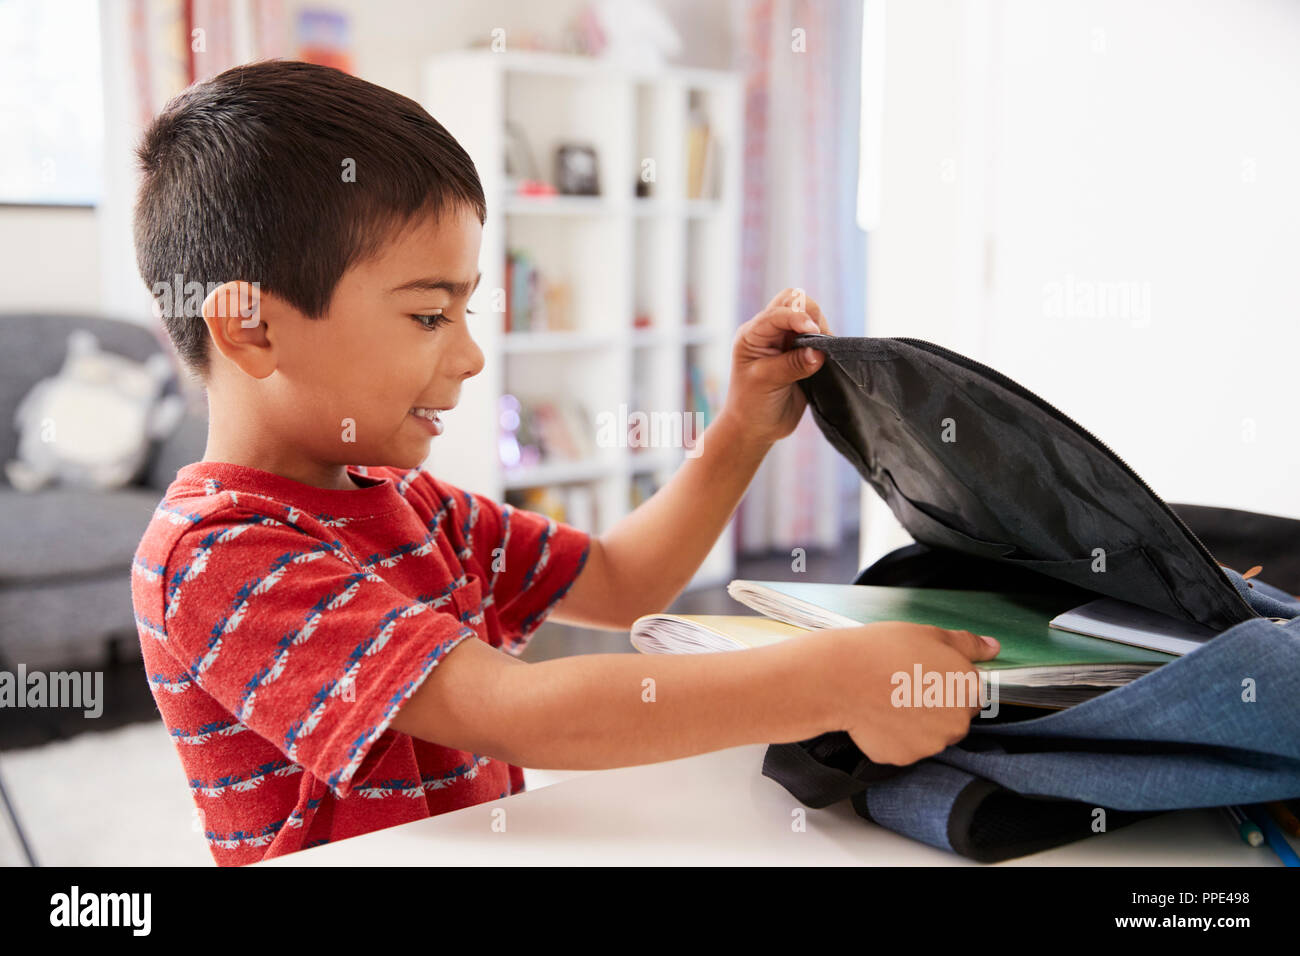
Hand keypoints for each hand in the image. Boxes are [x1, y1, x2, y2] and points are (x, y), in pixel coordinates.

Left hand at [716, 288, 831, 447]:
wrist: (756, 429)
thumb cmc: (752, 405)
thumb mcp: (767, 382)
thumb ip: (792, 365)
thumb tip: (819, 351)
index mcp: (752, 334)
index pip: (778, 311)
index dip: (797, 317)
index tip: (814, 332)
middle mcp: (769, 333)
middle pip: (794, 301)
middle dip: (810, 314)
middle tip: (819, 338)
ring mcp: (786, 342)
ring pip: (809, 316)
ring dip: (820, 328)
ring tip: (821, 353)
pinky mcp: (802, 353)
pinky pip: (818, 336)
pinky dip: (826, 341)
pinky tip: (826, 358)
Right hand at [826, 623, 1001, 765]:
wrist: (840, 678)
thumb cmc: (882, 652)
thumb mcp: (930, 635)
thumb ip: (968, 644)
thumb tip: (993, 647)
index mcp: (969, 690)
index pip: (972, 691)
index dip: (948, 681)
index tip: (927, 673)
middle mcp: (957, 722)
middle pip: (953, 716)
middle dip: (935, 703)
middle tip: (905, 683)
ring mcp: (930, 744)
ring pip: (930, 734)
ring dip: (916, 721)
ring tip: (889, 698)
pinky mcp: (904, 757)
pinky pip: (904, 746)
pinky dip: (894, 735)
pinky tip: (878, 714)